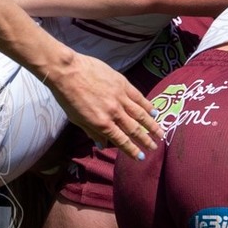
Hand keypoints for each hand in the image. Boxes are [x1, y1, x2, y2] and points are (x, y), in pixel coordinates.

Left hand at [44, 53, 160, 159]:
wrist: (67, 70)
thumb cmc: (67, 96)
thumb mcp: (76, 119)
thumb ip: (92, 132)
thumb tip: (103, 145)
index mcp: (101, 123)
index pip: (121, 140)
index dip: (132, 150)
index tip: (142, 157)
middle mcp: (114, 112)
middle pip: (134, 129)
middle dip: (146, 140)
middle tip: (155, 147)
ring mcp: (120, 97)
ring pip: (140, 114)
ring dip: (152, 125)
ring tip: (160, 133)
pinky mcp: (123, 84)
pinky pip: (139, 97)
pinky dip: (148, 105)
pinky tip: (155, 112)